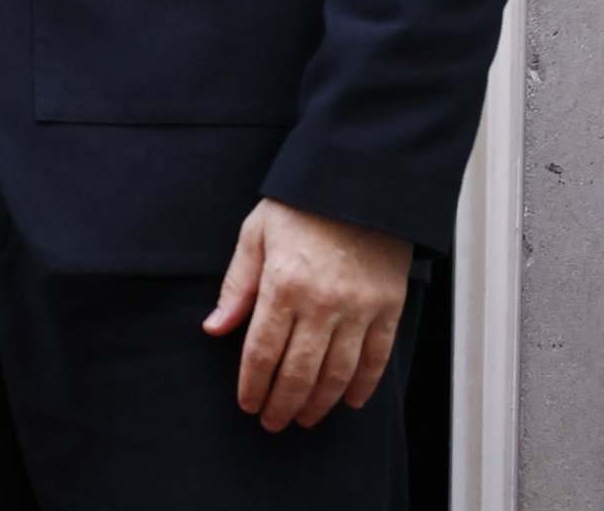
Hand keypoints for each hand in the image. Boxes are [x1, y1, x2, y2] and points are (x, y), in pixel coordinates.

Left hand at [204, 199, 412, 430]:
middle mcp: (322, 302)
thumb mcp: (255, 234)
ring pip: (338, 373)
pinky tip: (350, 401)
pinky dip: (364, 384)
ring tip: (304, 418)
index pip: (262, 351)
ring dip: (319, 403)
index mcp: (283, 283)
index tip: (247, 404)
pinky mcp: (388, 307)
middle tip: (272, 422)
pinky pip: (377, 357)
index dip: (253, 384)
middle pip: (299, 371)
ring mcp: (359, 307)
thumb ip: (237, 286)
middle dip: (282, 404)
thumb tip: (215, 329)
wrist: (358, 181)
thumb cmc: (302, 204)